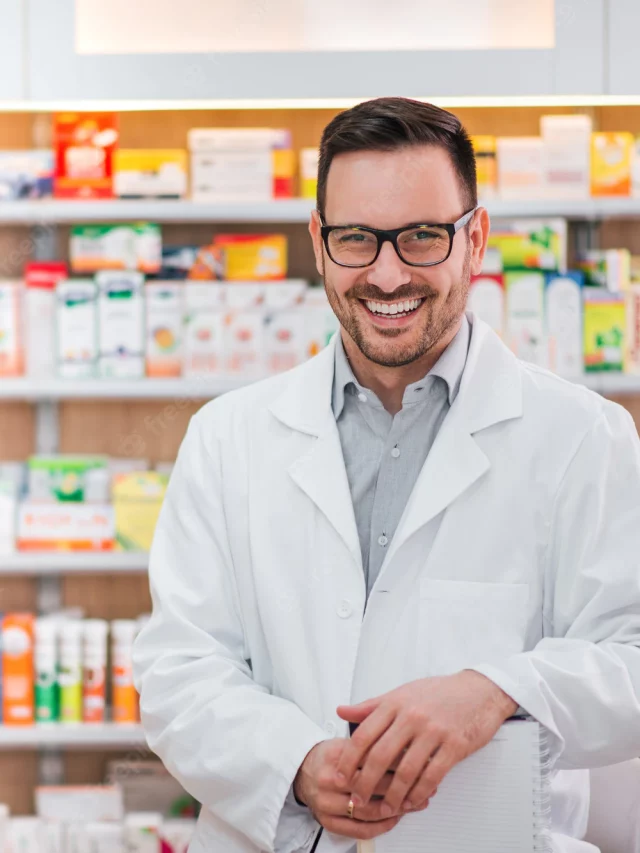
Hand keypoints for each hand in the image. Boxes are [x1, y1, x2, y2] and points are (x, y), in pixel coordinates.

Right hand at [293, 739, 431, 840]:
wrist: (303, 772)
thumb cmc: (330, 757)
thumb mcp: (347, 742)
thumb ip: (373, 744)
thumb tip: (408, 748)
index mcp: (335, 755)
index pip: (373, 759)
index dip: (398, 762)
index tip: (417, 762)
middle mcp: (329, 780)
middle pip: (372, 786)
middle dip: (402, 786)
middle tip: (423, 785)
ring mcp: (327, 803)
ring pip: (368, 810)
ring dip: (395, 809)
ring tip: (413, 803)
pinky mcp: (328, 821)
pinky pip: (359, 829)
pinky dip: (380, 826)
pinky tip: (394, 819)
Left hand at [335, 671, 517, 815]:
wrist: (479, 691)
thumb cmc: (439, 692)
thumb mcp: (402, 693)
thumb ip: (371, 706)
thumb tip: (342, 711)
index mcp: (395, 703)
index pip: (364, 734)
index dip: (349, 759)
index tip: (341, 775)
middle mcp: (412, 716)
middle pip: (381, 755)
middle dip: (365, 782)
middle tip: (357, 799)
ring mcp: (434, 731)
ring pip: (406, 770)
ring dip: (393, 795)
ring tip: (385, 807)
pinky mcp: (454, 745)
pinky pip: (432, 775)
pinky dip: (419, 793)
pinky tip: (412, 801)